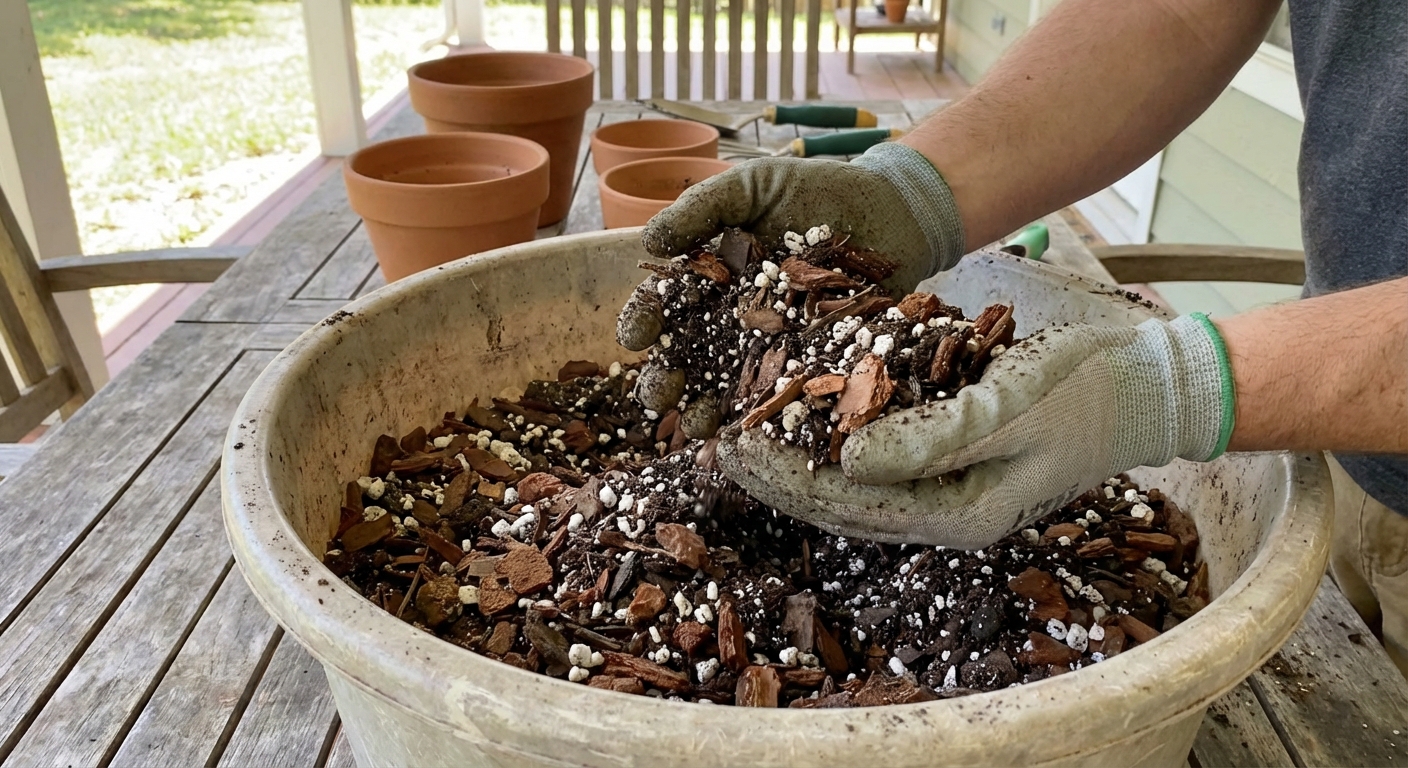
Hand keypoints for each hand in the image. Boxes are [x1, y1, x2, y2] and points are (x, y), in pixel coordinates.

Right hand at [619, 142, 965, 418]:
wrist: (892, 211)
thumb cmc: (816, 191)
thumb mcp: (752, 186)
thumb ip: (702, 208)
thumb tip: (650, 243)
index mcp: (707, 279)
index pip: (664, 307)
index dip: (643, 323)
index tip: (636, 337)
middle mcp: (731, 320)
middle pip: (686, 358)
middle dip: (664, 381)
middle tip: (659, 396)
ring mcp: (770, 347)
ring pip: (725, 388)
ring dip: (705, 410)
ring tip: (699, 424)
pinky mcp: (811, 365)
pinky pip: (783, 396)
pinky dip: (765, 417)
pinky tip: (751, 433)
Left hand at [717, 315, 1233, 547]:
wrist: (1142, 391)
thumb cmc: (1083, 389)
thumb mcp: (1009, 403)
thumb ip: (931, 435)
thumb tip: (847, 459)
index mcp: (960, 512)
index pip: (851, 504)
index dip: (787, 477)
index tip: (737, 446)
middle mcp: (949, 517)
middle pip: (844, 508)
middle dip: (781, 480)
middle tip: (723, 448)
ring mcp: (953, 499)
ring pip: (858, 496)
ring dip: (801, 471)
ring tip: (750, 445)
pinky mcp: (956, 472)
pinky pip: (883, 473)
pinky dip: (838, 454)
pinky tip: (809, 432)